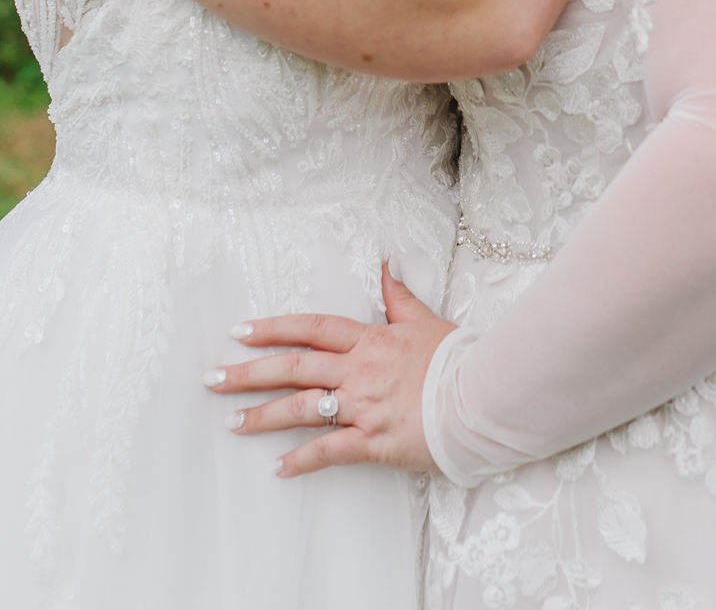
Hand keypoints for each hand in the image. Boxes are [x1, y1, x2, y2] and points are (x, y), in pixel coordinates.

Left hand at [203, 266, 454, 477]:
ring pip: (302, 409)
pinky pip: (330, 451)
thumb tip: (385, 266)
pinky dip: (302, 460)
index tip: (240, 332)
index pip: (311, 329)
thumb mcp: (425, 320)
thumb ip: (398, 297)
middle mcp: (359, 370)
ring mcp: (364, 407)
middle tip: (212, 379)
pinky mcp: (375, 442)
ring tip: (232, 422)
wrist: (484, 394)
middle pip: (294, 367)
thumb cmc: (457, 358)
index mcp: (369, 340)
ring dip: (263, 416)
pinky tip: (278, 468)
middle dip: (249, 373)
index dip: (273, 329)